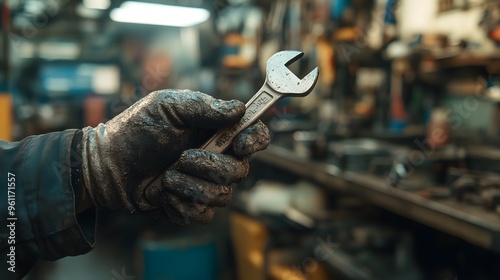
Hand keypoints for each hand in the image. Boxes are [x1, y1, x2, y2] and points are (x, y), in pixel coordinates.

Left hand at [81, 89, 269, 223]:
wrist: (107, 164)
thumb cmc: (136, 130)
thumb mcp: (166, 106)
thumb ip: (202, 107)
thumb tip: (238, 109)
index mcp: (216, 131)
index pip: (254, 135)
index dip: (255, 141)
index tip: (241, 145)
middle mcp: (217, 158)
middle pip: (240, 171)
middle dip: (210, 167)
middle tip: (183, 157)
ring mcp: (205, 184)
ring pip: (222, 196)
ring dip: (190, 186)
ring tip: (166, 175)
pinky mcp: (191, 206)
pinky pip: (202, 214)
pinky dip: (179, 203)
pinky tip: (163, 192)